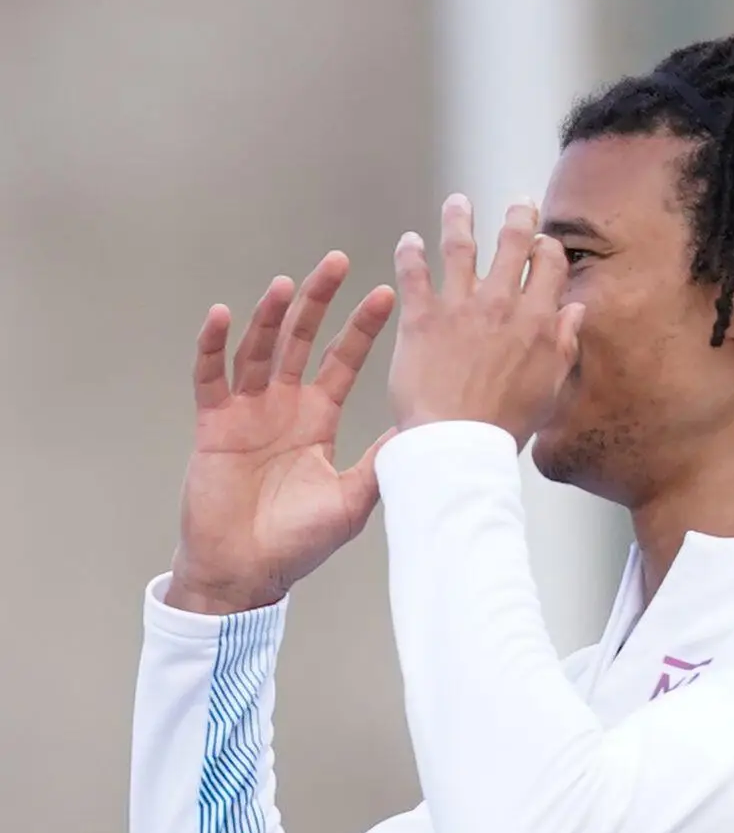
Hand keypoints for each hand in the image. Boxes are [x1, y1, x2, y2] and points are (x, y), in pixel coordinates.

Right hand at [163, 252, 397, 614]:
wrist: (250, 570)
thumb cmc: (300, 543)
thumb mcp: (354, 499)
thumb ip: (382, 463)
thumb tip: (426, 434)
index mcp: (317, 419)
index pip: (342, 361)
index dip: (362, 329)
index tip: (385, 295)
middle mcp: (283, 405)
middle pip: (301, 340)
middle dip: (319, 301)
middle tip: (337, 261)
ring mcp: (246, 410)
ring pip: (258, 348)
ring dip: (271, 316)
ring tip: (288, 285)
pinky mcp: (213, 422)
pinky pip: (209, 375)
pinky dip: (212, 345)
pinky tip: (221, 315)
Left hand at [388, 194, 579, 443]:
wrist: (459, 442)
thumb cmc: (506, 425)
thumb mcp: (550, 390)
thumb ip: (564, 345)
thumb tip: (575, 312)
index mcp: (537, 322)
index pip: (550, 267)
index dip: (549, 250)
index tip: (546, 245)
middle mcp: (500, 304)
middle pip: (512, 244)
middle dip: (517, 219)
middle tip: (518, 205)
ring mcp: (459, 306)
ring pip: (460, 245)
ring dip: (460, 218)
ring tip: (459, 203)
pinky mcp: (421, 315)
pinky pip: (414, 270)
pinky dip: (410, 251)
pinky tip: (410, 240)